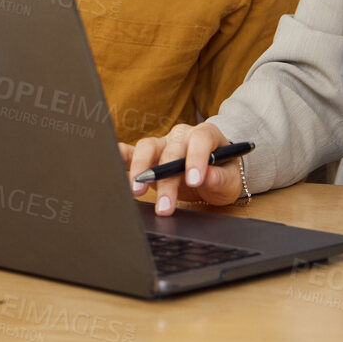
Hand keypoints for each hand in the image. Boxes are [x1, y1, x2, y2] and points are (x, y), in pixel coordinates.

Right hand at [119, 123, 240, 216]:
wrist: (215, 171)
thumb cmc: (223, 172)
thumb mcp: (231, 179)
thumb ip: (221, 177)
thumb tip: (209, 176)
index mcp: (206, 135)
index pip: (200, 139)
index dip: (196, 158)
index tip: (194, 181)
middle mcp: (182, 136)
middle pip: (171, 150)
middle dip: (166, 179)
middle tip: (165, 206)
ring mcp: (163, 144)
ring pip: (147, 147)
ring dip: (141, 170)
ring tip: (137, 192)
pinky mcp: (149, 155)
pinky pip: (131, 151)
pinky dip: (121, 155)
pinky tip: (111, 160)